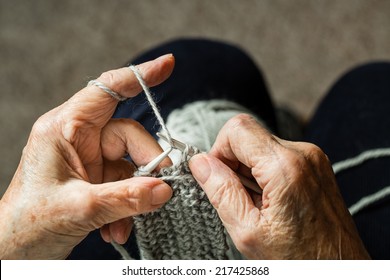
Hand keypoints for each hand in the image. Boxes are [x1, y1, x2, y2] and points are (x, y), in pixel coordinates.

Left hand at [0, 54, 174, 258]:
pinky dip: (128, 206)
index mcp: (65, 129)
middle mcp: (79, 138)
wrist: (15, 251)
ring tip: (123, 223)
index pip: (106, 91)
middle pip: (130, 137)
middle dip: (146, 167)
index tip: (168, 65)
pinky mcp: (97, 178)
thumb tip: (164, 189)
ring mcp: (90, 159)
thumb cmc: (28, 223)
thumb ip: (126, 197)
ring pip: (132, 164)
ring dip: (135, 196)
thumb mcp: (80, 208)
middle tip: (158, 193)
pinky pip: (126, 184)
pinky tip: (116, 229)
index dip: (138, 77)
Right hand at [189, 114, 369, 258]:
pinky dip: (264, 173)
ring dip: (249, 170)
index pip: (236, 129)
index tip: (218, 177)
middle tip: (239, 197)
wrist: (340, 270)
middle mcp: (303, 153)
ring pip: (260, 145)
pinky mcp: (315, 164)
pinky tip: (270, 200)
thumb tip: (200, 163)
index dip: (218, 151)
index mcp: (285, 167)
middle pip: (248, 135)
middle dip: (233, 162)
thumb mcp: (248, 231)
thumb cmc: (299, 260)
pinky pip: (276, 155)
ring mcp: (312, 157)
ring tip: (258, 203)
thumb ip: (221, 191)